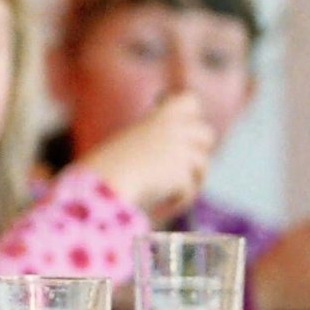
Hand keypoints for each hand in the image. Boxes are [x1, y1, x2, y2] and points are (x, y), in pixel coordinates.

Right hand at [72, 92, 215, 218]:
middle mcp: (174, 130)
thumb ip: (153, 146)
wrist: (103, 183)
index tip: (179, 128)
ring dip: (190, 181)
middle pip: (206, 134)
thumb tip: (174, 165)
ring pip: (202, 165)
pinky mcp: (182, 173)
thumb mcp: (127, 147)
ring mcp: (181, 151)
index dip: (191, 116)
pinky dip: (177, 201)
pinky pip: (189, 190)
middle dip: (198, 152)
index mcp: (158, 118)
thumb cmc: (104, 169)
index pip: (189, 102)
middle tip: (179, 168)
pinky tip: (162, 208)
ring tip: (170, 195)